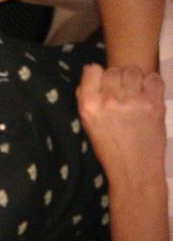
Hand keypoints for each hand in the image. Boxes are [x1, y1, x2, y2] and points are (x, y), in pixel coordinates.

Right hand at [76, 65, 165, 186]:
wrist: (134, 170)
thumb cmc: (108, 148)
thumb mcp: (87, 123)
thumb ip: (85, 96)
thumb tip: (91, 69)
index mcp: (89, 105)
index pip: (92, 69)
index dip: (99, 76)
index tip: (103, 86)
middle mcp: (110, 99)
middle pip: (114, 70)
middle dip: (117, 79)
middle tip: (121, 94)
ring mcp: (134, 100)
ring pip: (134, 71)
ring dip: (135, 80)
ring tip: (135, 94)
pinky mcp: (155, 104)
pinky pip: (153, 78)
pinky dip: (151, 84)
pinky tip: (148, 96)